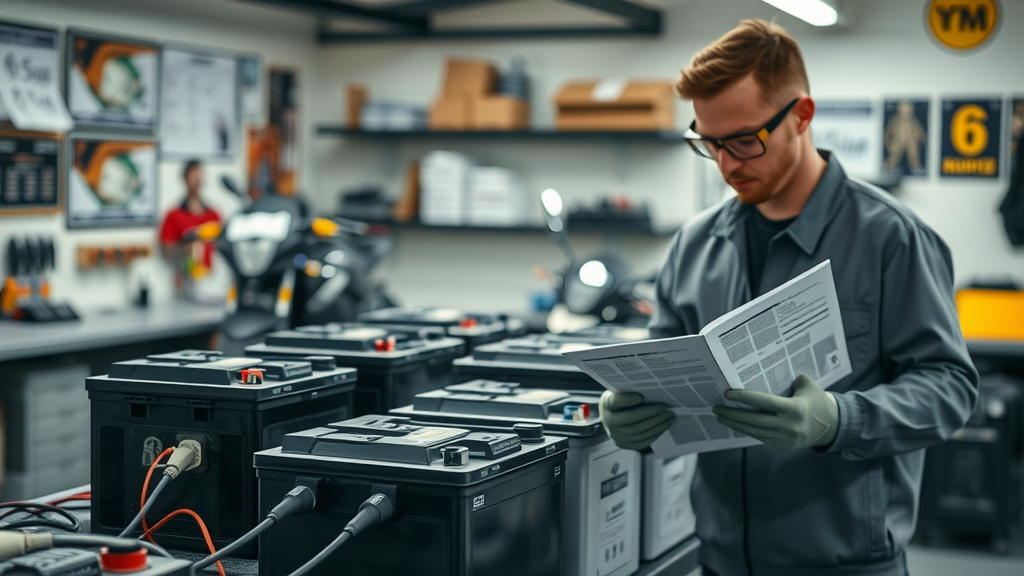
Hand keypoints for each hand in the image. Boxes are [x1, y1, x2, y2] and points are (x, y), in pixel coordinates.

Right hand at [599, 391, 675, 450]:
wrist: (609, 418)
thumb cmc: (619, 399)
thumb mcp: (618, 390)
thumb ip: (629, 390)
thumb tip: (651, 390)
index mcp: (606, 405)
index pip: (615, 402)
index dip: (627, 400)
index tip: (641, 396)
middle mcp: (609, 423)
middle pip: (632, 419)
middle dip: (652, 413)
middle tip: (667, 408)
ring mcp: (617, 436)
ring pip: (640, 431)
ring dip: (658, 424)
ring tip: (670, 417)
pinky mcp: (624, 445)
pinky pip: (643, 441)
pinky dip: (656, 434)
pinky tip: (665, 426)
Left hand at [712, 374, 838, 450]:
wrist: (832, 426)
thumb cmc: (816, 400)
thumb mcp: (807, 385)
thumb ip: (789, 377)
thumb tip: (765, 368)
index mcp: (795, 409)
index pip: (764, 402)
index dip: (744, 398)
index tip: (727, 394)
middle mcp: (789, 426)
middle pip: (754, 421)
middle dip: (732, 414)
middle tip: (716, 407)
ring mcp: (785, 439)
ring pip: (754, 432)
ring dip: (735, 424)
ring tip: (720, 416)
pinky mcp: (782, 446)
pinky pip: (760, 437)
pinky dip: (746, 430)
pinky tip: (734, 424)